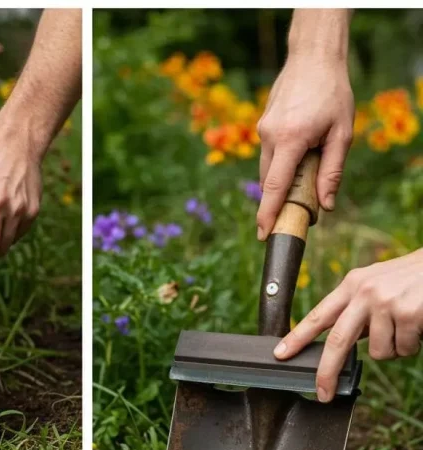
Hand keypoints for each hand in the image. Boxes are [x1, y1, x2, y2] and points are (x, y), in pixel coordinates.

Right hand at [256, 54, 352, 239]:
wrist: (312, 58)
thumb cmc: (332, 94)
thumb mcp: (342, 133)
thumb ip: (333, 170)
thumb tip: (326, 204)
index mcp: (290, 140)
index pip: (274, 186)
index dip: (268, 213)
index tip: (263, 234)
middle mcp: (269, 137)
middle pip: (268, 181)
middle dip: (279, 200)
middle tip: (299, 210)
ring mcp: (263, 129)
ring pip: (267, 168)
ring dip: (282, 179)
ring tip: (306, 172)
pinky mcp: (263, 124)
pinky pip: (269, 153)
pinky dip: (281, 162)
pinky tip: (301, 151)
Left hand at [273, 250, 422, 401]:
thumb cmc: (410, 279)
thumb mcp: (375, 285)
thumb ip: (356, 309)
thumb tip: (342, 343)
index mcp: (351, 285)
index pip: (317, 315)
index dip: (297, 337)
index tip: (280, 354)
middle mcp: (364, 292)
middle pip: (337, 341)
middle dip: (327, 371)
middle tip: (323, 392)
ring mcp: (385, 303)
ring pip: (378, 352)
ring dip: (393, 349)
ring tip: (405, 328)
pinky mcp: (408, 314)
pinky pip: (403, 349)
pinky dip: (412, 345)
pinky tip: (418, 327)